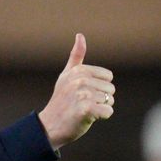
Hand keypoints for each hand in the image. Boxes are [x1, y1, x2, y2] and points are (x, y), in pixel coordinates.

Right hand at [38, 34, 113, 149]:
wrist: (50, 126)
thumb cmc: (61, 101)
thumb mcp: (66, 76)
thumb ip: (76, 56)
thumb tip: (80, 35)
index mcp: (78, 71)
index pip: (108, 77)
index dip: (99, 87)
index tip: (83, 93)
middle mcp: (80, 80)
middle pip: (111, 89)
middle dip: (101, 99)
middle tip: (82, 104)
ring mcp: (82, 94)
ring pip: (110, 101)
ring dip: (100, 108)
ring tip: (83, 110)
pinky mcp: (86, 109)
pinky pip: (108, 111)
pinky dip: (102, 117)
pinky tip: (88, 118)